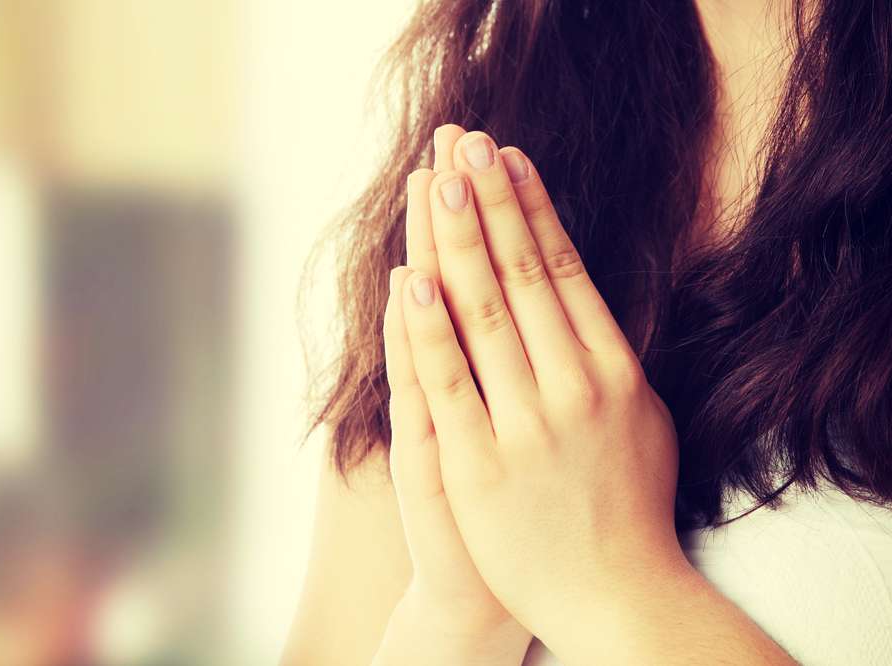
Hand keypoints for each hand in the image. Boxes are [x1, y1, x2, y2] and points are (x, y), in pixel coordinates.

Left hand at [386, 127, 682, 646]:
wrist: (616, 596)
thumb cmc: (626, 506)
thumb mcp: (642, 421)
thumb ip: (614, 357)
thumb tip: (589, 297)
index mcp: (616, 371)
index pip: (567, 271)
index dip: (533, 209)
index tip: (508, 158)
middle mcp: (575, 388)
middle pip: (523, 277)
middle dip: (490, 203)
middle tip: (466, 142)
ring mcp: (527, 425)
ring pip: (484, 316)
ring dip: (459, 242)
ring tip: (439, 179)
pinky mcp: (478, 465)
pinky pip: (448, 383)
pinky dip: (429, 328)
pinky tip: (414, 277)